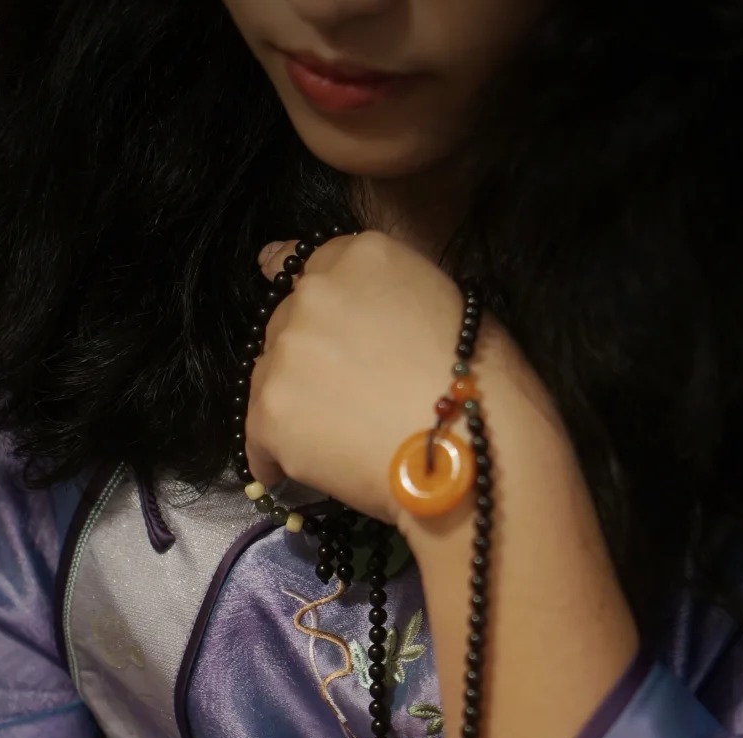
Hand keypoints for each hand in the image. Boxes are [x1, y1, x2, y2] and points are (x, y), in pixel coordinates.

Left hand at [247, 231, 473, 523]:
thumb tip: (372, 328)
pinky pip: (258, 442)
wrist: (469, 449)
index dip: (314, 305)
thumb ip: (390, 303)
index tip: (316, 331)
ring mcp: (286, 352)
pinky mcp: (268, 412)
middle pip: (287, 326)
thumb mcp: (445, 306)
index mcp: (362, 257)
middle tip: (344, 403)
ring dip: (292, 409)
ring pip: (268, 381)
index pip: (310, 268)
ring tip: (332, 447)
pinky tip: (301, 476)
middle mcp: (314, 292)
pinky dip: (275, 459)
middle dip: (308, 361)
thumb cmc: (484, 383)